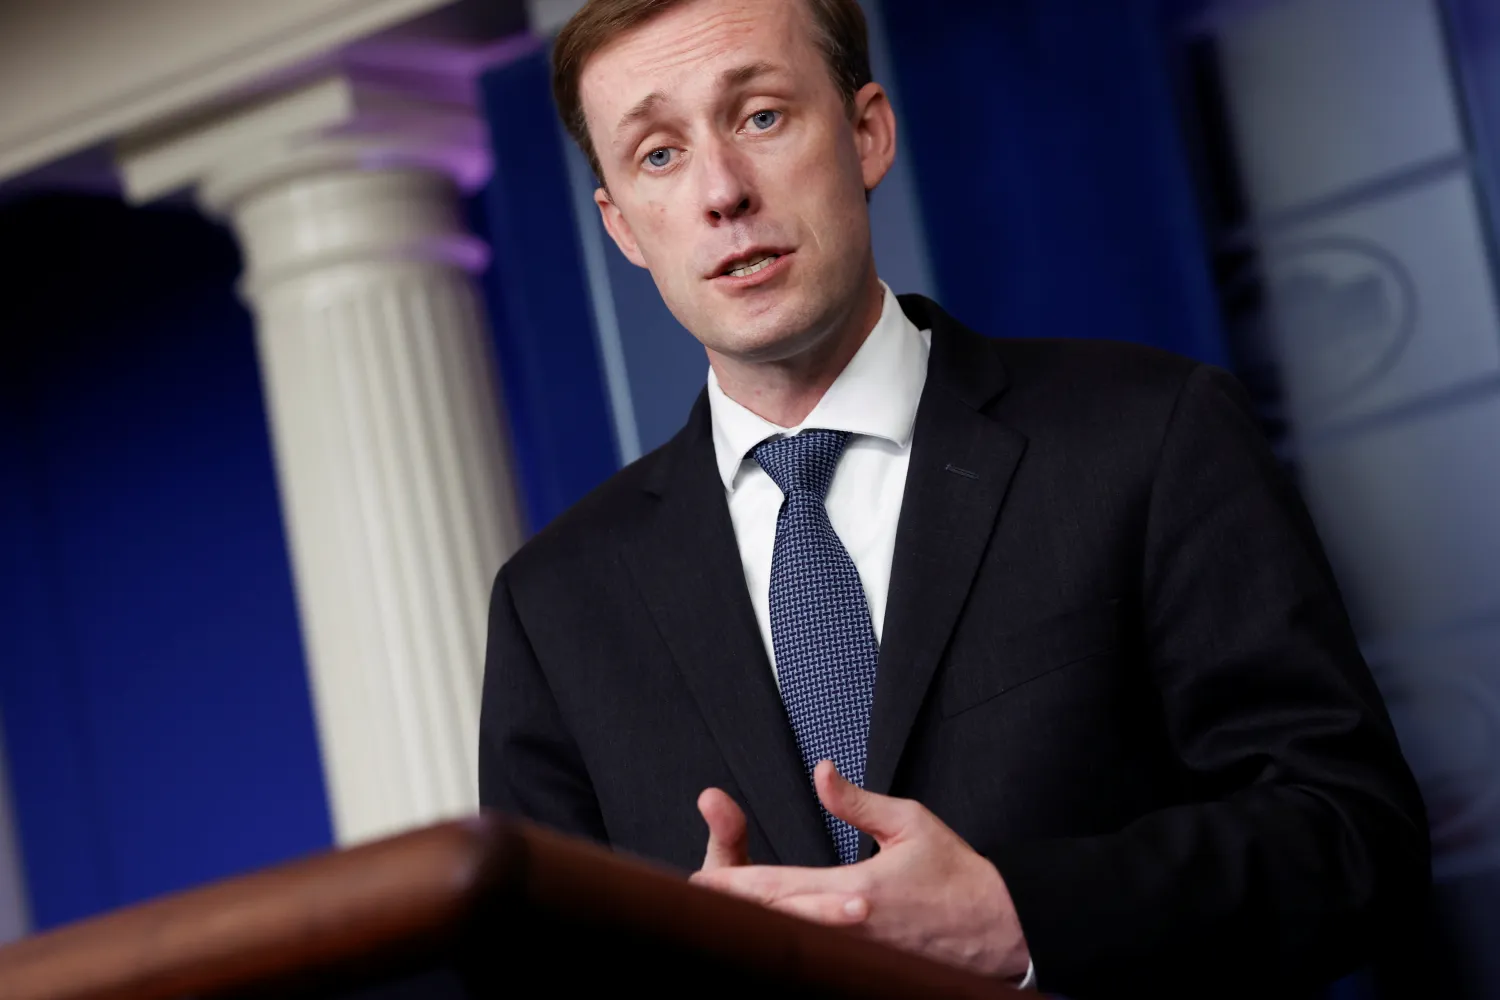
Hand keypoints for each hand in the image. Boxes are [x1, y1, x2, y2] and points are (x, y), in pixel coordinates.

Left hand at [690, 761, 1030, 979]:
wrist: (1005, 930)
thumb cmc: (960, 877)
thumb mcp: (912, 824)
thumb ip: (857, 802)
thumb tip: (821, 772)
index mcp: (858, 891)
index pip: (780, 887)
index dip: (734, 884)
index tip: (701, 878)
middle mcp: (852, 929)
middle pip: (776, 922)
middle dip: (734, 909)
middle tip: (699, 896)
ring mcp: (859, 956)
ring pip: (794, 944)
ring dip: (759, 927)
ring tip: (723, 914)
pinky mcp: (870, 968)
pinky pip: (821, 959)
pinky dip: (794, 946)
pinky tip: (774, 936)